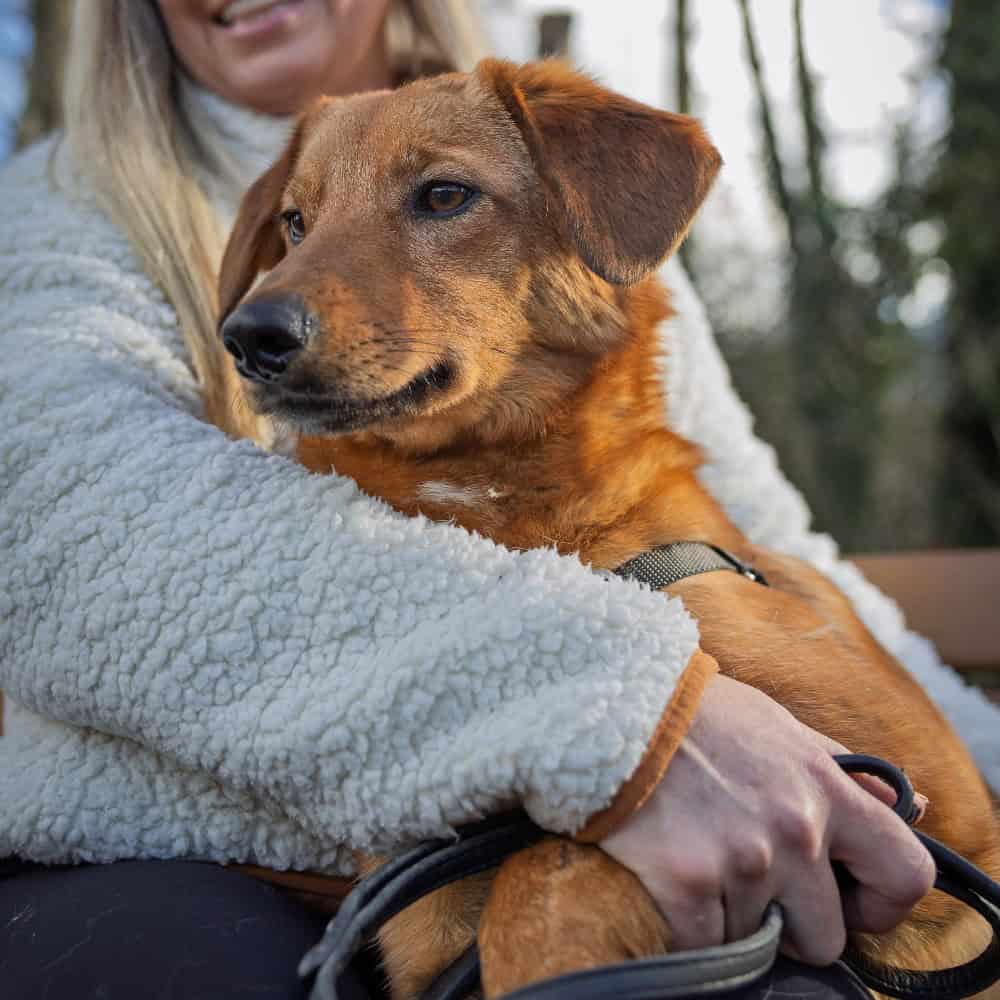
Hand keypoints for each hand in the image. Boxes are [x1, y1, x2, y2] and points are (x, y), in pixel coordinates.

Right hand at [600, 673, 934, 964]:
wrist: (614, 706)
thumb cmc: (701, 715)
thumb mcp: (782, 728)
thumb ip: (846, 773)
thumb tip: (914, 804)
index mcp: (824, 789)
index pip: (905, 873)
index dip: (884, 904)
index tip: (850, 901)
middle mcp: (793, 830)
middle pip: (826, 935)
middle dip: (792, 921)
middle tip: (752, 882)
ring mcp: (739, 860)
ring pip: (756, 940)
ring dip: (731, 913)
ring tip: (700, 858)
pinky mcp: (683, 883)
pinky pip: (706, 946)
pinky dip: (690, 926)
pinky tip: (673, 878)